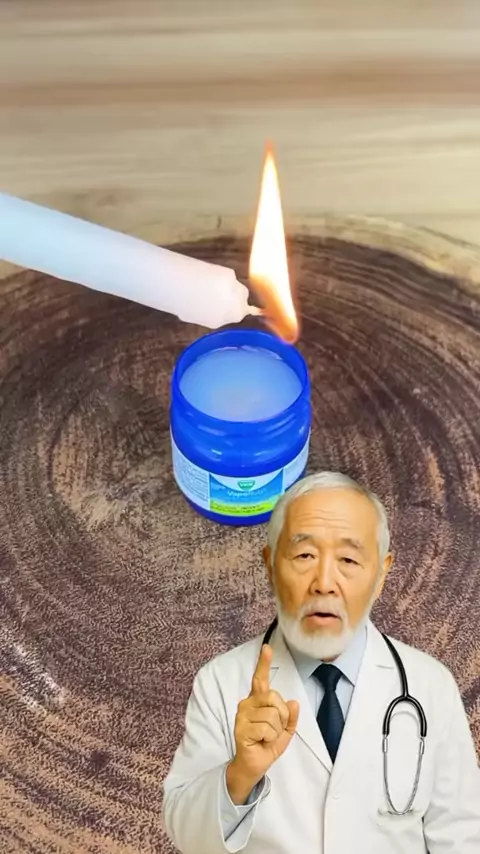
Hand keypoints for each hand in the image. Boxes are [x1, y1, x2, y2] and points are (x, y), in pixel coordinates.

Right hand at [226, 644, 298, 803]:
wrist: (254, 766)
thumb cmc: (267, 744)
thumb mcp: (285, 731)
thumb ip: (290, 717)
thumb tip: (293, 702)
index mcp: (257, 701)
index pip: (260, 678)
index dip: (263, 662)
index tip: (267, 648)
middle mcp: (247, 704)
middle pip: (274, 698)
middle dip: (282, 716)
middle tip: (275, 729)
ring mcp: (242, 715)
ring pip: (272, 715)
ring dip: (276, 730)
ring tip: (266, 737)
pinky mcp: (241, 728)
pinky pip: (267, 729)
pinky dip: (270, 738)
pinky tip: (261, 742)